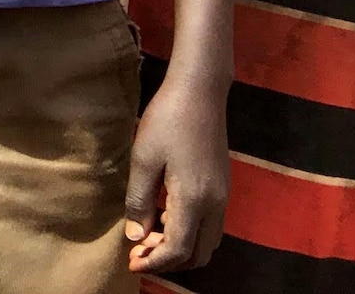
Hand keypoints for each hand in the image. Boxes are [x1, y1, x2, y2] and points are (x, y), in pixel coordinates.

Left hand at [124, 76, 227, 273]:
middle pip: (199, 254)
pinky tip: (165, 214)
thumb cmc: (167, 120)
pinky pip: (210, 224)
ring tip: (149, 233)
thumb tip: (136, 236)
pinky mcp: (222, 186)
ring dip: (180, 246)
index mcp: (195, 200)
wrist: (200, 92)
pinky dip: (189, 231)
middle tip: (139, 250)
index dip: (154, 261)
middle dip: (169, 260)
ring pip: (207, 241)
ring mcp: (223, 196)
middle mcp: (215, 205)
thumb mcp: (143, 159)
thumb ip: (139, 201)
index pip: (178, 249)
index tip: (131, 262)